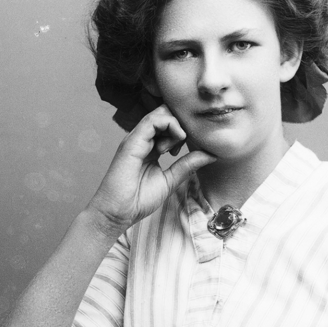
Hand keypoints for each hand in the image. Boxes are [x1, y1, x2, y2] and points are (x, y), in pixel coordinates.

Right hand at [87, 105, 214, 231]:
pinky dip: (170, 125)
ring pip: (160, 114)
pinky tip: (177, 140)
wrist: (117, 213)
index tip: (192, 145)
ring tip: (179, 145)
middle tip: (188, 142)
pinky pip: (152, 121)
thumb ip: (187, 165)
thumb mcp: (170, 180)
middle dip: (182, 123)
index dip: (184, 128)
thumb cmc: (138, 200)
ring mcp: (136, 139)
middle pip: (165, 113)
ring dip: (177, 125)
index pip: (168, 124)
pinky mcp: (132, 142)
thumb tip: (211, 155)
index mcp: (150, 147)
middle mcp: (142, 139)